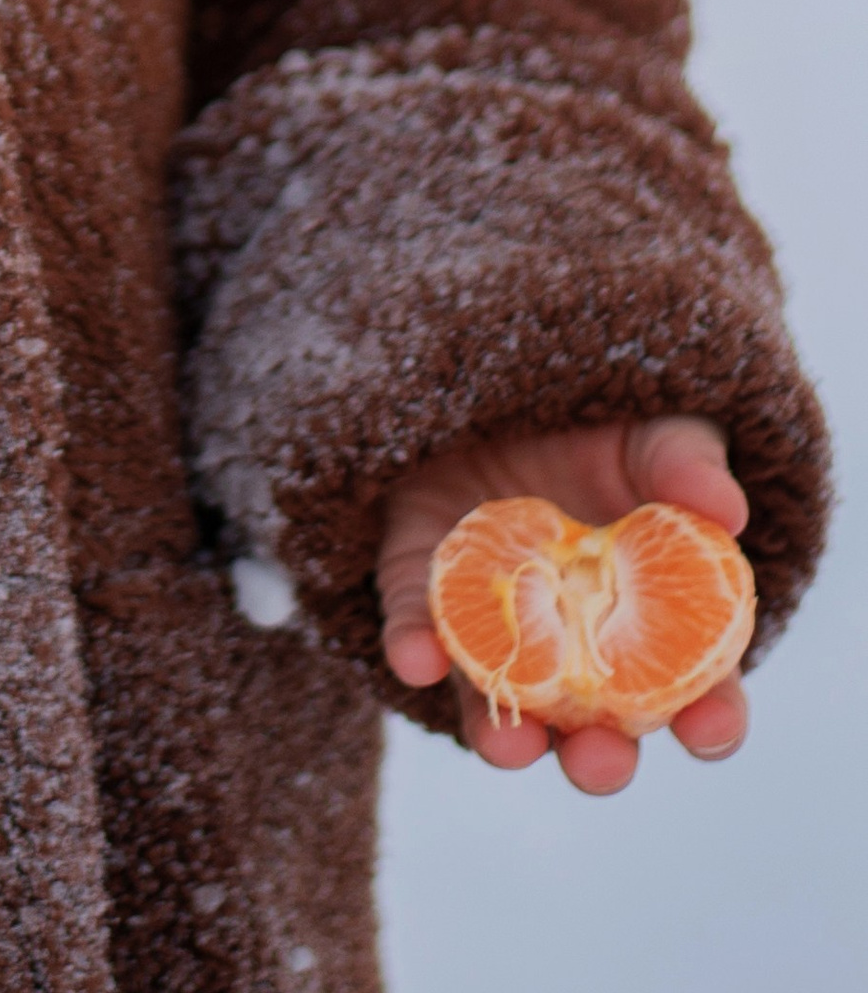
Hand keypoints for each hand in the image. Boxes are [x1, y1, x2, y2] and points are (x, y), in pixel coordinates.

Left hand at [379, 413, 750, 793]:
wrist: (487, 384)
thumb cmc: (590, 425)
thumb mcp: (646, 432)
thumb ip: (684, 463)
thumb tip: (728, 510)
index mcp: (651, 620)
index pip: (697, 690)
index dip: (710, 719)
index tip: (706, 728)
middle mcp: (573, 646)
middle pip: (596, 729)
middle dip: (601, 759)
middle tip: (601, 760)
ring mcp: (495, 625)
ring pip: (501, 708)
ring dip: (505, 739)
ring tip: (509, 747)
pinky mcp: (421, 590)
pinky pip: (415, 630)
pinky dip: (416, 649)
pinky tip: (419, 657)